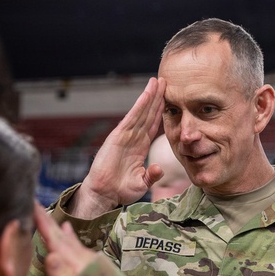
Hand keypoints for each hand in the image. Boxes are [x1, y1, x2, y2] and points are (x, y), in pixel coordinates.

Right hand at [34, 202, 96, 275]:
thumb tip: (50, 256)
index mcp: (76, 264)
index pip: (55, 239)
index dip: (42, 222)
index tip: (31, 204)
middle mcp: (83, 260)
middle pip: (62, 238)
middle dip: (49, 223)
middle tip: (36, 206)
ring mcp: (91, 265)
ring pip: (72, 244)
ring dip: (62, 234)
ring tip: (59, 223)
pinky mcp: (97, 272)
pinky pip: (80, 252)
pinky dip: (74, 245)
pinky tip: (76, 245)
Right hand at [71, 77, 166, 217]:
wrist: (104, 194)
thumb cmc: (120, 191)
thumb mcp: (141, 183)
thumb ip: (152, 175)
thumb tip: (160, 168)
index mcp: (140, 147)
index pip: (153, 125)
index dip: (161, 111)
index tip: (170, 99)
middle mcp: (134, 138)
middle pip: (149, 114)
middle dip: (157, 98)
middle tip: (165, 81)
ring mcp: (125, 136)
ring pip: (141, 112)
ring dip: (150, 96)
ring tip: (157, 81)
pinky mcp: (118, 136)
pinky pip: (132, 118)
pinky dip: (139, 106)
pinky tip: (147, 95)